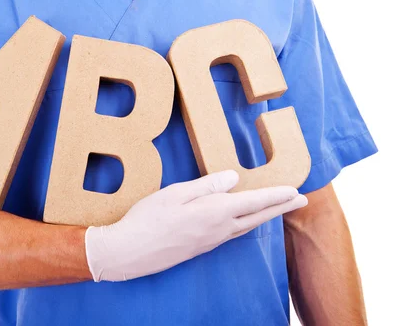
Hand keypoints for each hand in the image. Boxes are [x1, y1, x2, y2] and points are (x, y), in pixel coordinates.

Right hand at [84, 170, 306, 281]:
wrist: (130, 252)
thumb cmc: (147, 219)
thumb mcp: (175, 194)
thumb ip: (206, 186)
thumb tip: (233, 179)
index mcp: (214, 212)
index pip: (254, 201)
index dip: (276, 194)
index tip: (295, 189)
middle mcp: (219, 229)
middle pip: (257, 216)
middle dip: (280, 207)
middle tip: (301, 199)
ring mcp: (211, 241)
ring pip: (247, 226)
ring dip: (266, 216)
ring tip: (279, 208)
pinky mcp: (201, 247)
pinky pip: (233, 233)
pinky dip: (248, 224)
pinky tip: (246, 221)